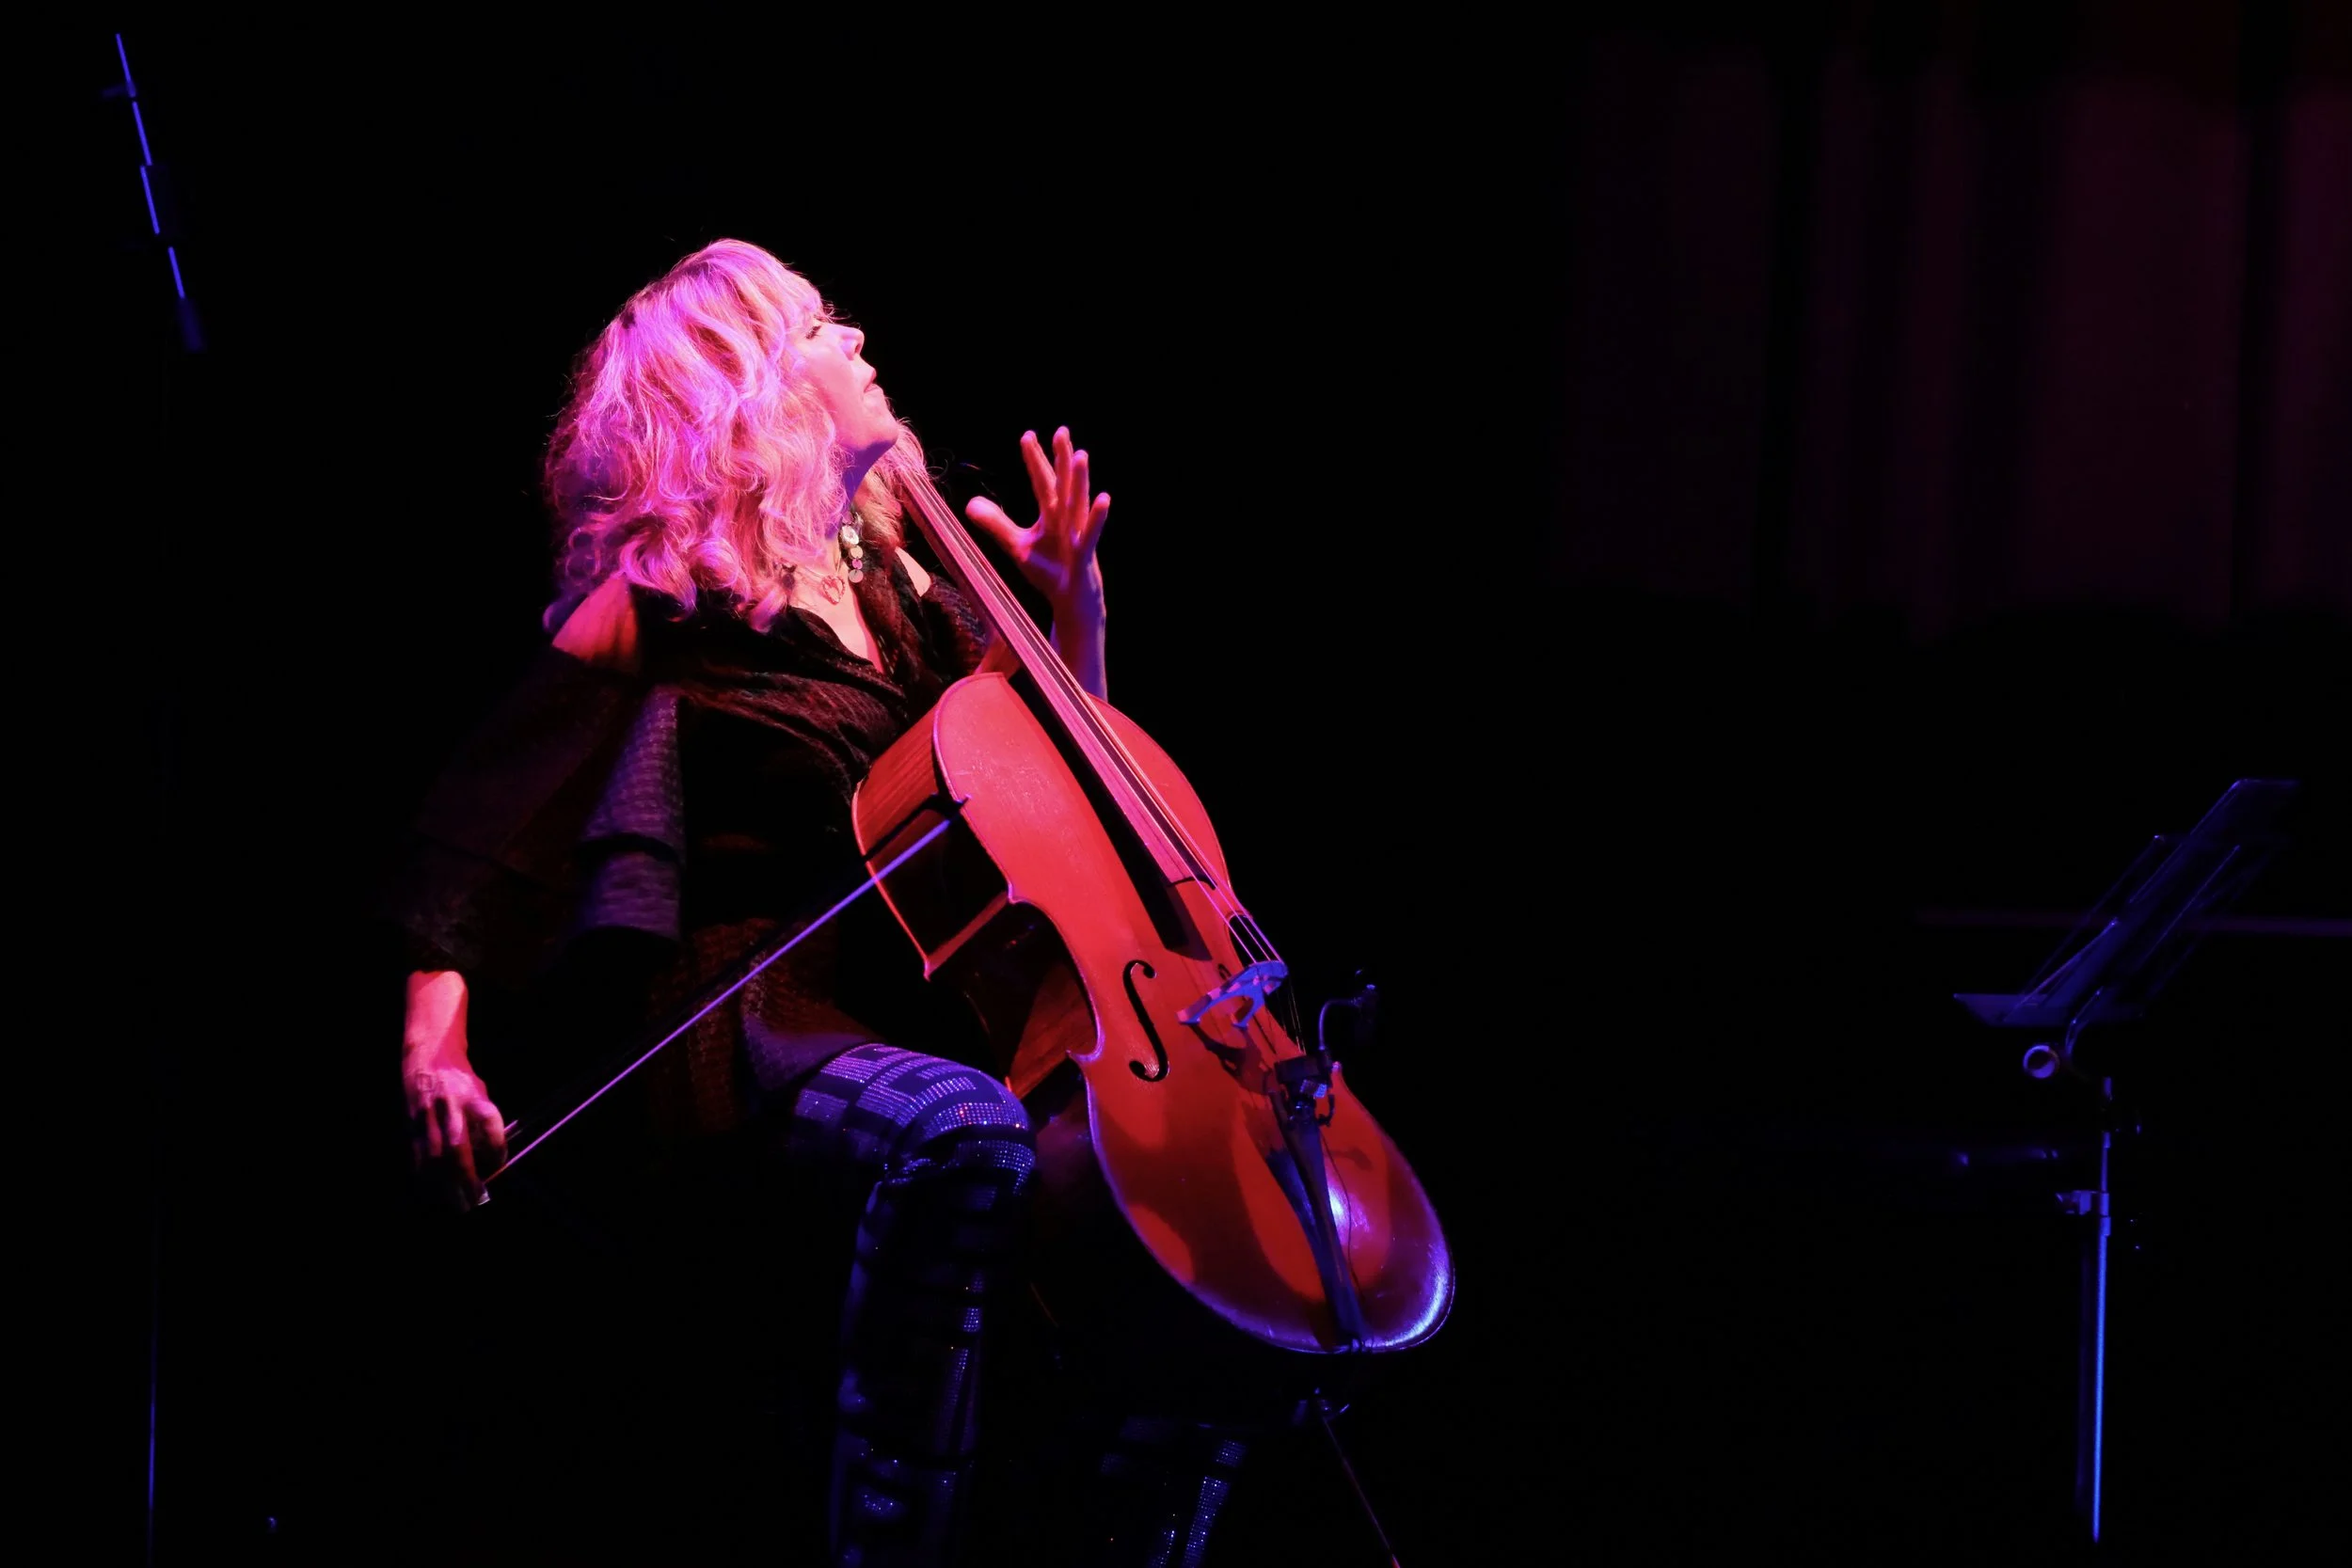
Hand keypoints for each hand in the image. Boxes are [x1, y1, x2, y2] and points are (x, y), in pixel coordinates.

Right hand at [406, 1058, 506, 1208]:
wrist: (426, 1056)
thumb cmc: (459, 1079)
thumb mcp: (480, 1091)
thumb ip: (486, 1122)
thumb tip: (491, 1160)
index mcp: (472, 1094)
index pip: (490, 1124)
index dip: (496, 1149)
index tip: (498, 1168)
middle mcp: (448, 1104)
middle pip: (456, 1147)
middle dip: (465, 1178)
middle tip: (474, 1200)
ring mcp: (426, 1114)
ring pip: (433, 1156)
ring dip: (444, 1184)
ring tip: (456, 1203)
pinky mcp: (410, 1122)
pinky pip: (417, 1154)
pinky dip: (426, 1176)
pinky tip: (433, 1190)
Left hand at [964, 427, 1109, 612]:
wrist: (1071, 600)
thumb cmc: (1049, 572)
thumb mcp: (1017, 547)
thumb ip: (996, 524)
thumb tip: (970, 504)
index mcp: (1051, 515)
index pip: (1041, 482)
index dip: (1034, 460)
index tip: (1027, 436)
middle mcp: (1066, 519)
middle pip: (1062, 484)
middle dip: (1061, 458)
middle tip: (1061, 431)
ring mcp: (1077, 534)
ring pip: (1078, 503)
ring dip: (1079, 480)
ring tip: (1081, 455)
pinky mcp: (1084, 553)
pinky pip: (1090, 533)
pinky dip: (1096, 516)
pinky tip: (1104, 498)